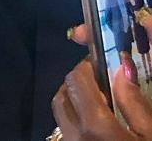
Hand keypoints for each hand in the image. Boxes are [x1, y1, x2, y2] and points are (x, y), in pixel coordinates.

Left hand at [53, 24, 151, 139]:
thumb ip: (135, 102)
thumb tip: (122, 67)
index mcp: (95, 127)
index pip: (76, 80)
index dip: (86, 66)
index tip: (101, 62)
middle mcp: (73, 135)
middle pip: (62, 94)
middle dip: (77, 80)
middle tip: (100, 79)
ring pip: (59, 111)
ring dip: (73, 97)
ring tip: (100, 98)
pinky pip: (64, 126)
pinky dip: (74, 115)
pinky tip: (96, 119)